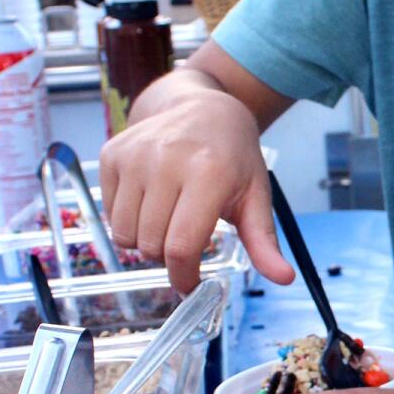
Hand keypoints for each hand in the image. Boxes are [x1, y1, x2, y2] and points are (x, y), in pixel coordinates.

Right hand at [100, 91, 293, 294]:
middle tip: (185, 239)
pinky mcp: (113, 154)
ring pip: (124, 235)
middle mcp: (166, 160)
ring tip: (168, 220)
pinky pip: (109, 214)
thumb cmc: (233, 158)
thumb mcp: (256, 196)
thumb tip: (284, 278)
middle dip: (168, 258)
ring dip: (145, 241)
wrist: (202, 108)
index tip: (190, 285)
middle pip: (151, 246)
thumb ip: (264, 242)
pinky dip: (127, 220)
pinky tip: (150, 201)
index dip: (183, 277)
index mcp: (208, 173)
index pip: (181, 247)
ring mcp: (135, 156)